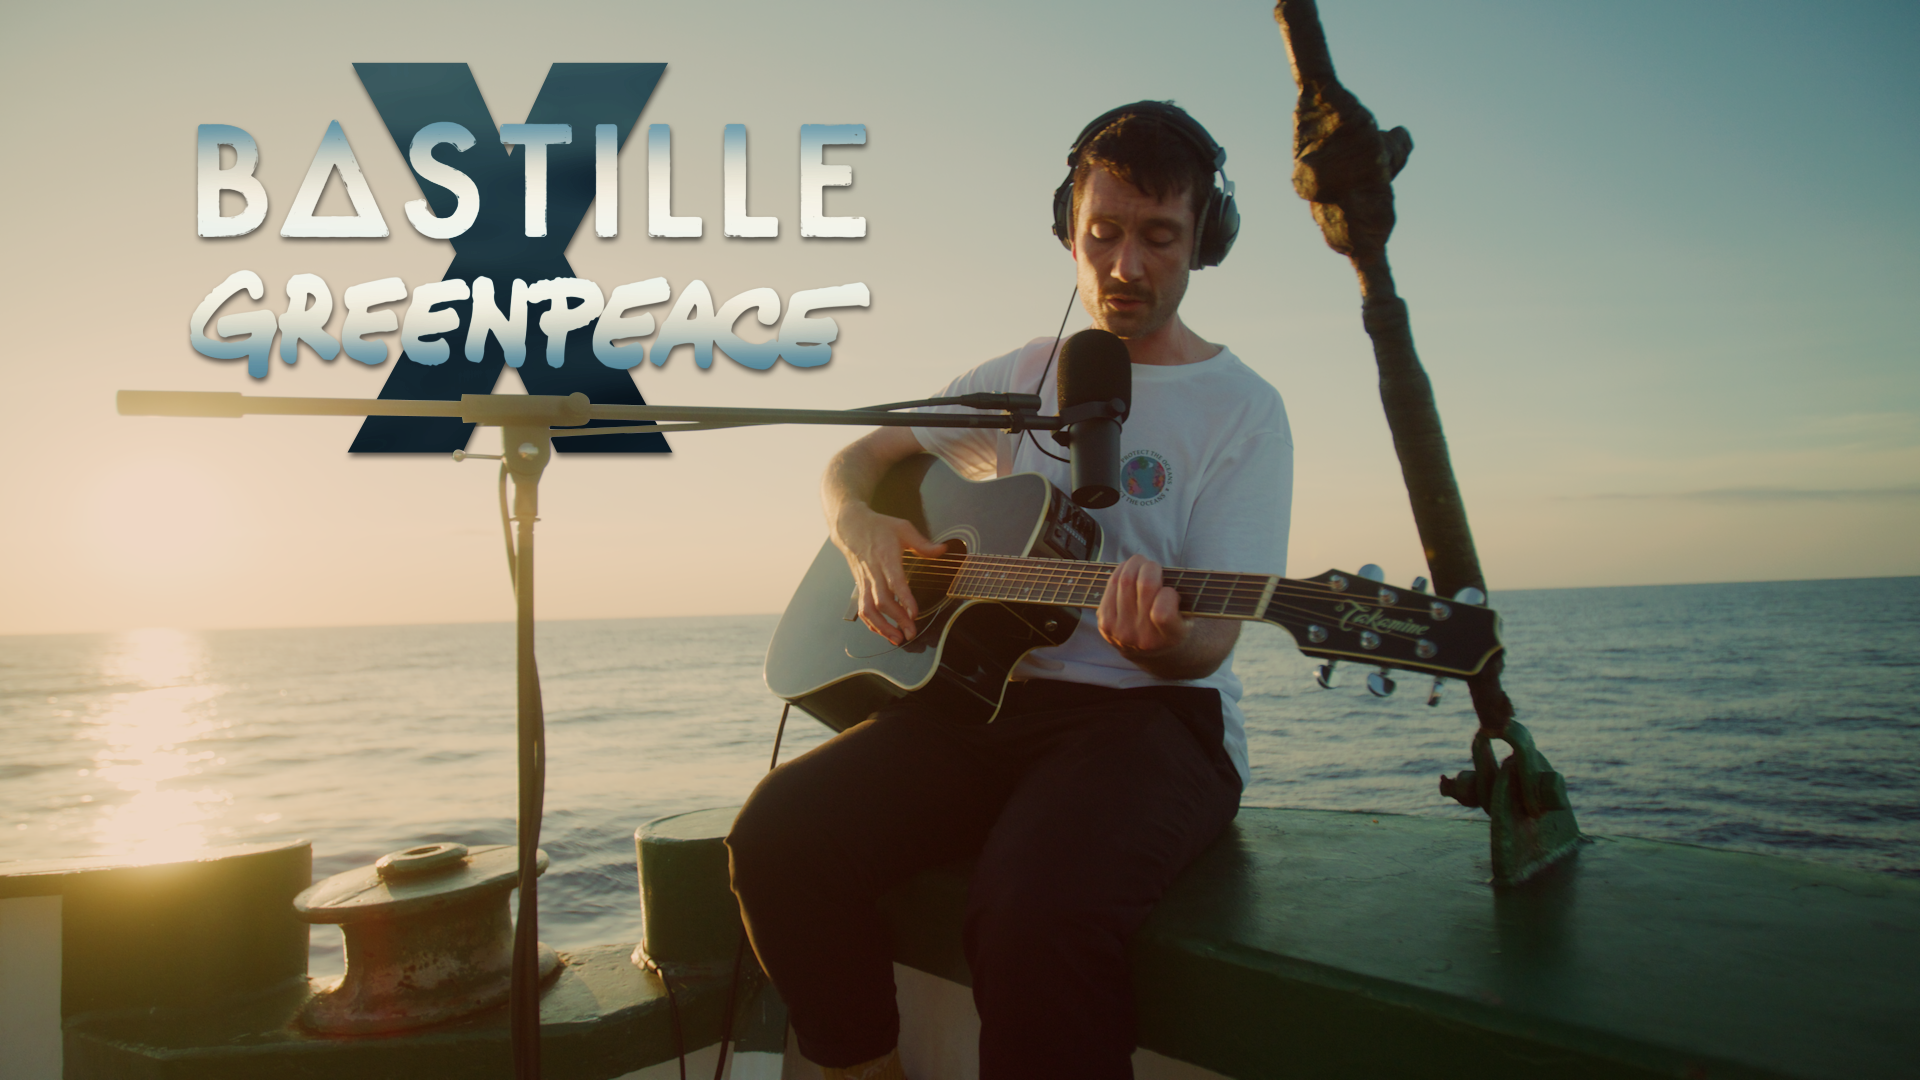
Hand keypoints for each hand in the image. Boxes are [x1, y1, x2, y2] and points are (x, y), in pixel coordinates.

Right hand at [833, 503, 947, 644]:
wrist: (850, 527)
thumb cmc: (879, 527)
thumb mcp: (903, 528)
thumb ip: (923, 543)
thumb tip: (943, 550)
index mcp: (886, 557)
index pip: (895, 581)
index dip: (904, 599)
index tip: (914, 613)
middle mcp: (873, 572)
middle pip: (882, 601)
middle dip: (897, 619)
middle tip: (911, 633)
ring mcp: (864, 581)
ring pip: (869, 609)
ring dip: (882, 627)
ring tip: (897, 639)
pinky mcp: (860, 586)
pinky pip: (863, 609)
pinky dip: (872, 623)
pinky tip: (884, 632)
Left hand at [1098, 554, 1190, 656]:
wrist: (1148, 652)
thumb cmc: (1173, 623)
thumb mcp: (1187, 617)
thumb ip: (1184, 598)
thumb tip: (1167, 572)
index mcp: (1169, 637)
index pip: (1162, 613)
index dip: (1169, 594)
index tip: (1171, 592)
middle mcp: (1142, 637)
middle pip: (1145, 585)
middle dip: (1151, 567)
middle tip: (1155, 568)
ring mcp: (1120, 630)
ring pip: (1125, 580)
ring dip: (1135, 565)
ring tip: (1142, 565)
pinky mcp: (1105, 621)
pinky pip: (1111, 584)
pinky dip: (1121, 571)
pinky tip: (1128, 572)